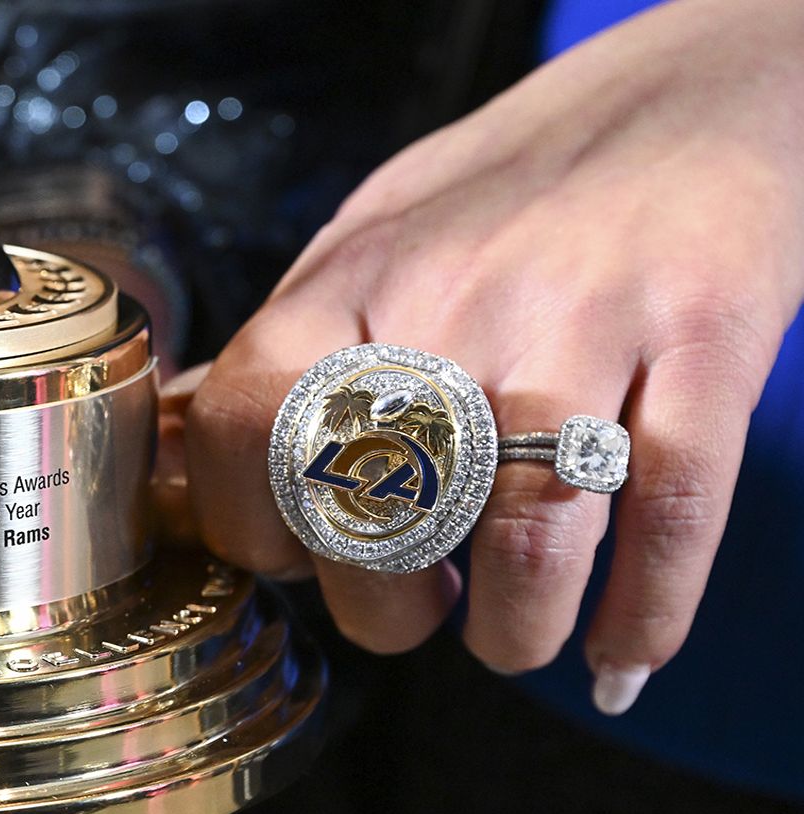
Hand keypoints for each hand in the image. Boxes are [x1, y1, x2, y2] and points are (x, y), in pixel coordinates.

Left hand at [176, 0, 803, 710]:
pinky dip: (644, 610)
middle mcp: (457, 300)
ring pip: (526, 531)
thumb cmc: (507, 197)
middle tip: (417, 610)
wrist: (688, 103)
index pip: (244, 421)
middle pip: (377, 501)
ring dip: (514, 628)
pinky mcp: (703, 339)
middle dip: (384, 607)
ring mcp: (583, 321)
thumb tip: (173, 449)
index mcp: (352, 280)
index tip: (297, 561)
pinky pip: (669, 510)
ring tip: (512, 635)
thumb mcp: (365, 245)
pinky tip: (622, 648)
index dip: (254, 525)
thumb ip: (283, 351)